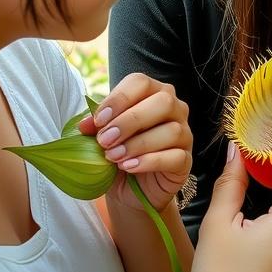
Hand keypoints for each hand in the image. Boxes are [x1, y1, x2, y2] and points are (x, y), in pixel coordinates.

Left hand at [78, 73, 192, 212]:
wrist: (130, 189)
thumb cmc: (118, 154)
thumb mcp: (103, 137)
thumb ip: (96, 127)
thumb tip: (85, 124)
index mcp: (153, 93)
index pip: (141, 82)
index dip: (119, 98)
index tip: (98, 120)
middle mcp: (174, 109)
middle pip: (162, 102)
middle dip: (130, 121)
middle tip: (105, 140)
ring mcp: (184, 134)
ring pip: (171, 130)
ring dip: (138, 143)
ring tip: (114, 157)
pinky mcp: (186, 161)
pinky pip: (175, 156)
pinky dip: (149, 161)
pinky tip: (129, 167)